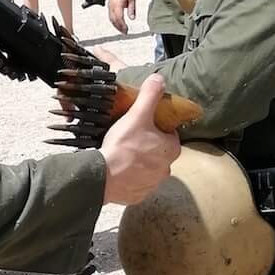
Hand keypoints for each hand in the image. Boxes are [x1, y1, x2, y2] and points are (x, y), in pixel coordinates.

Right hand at [100, 73, 180, 204]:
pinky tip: (118, 170)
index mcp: (171, 149)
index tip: (142, 125)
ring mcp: (152, 184)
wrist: (103, 177)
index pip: (169, 134)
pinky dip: (129, 178)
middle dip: (147, 146)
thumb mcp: (137, 115)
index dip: (156, 128)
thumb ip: (150, 95)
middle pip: (159, 152)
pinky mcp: (137, 195)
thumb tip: (159, 78)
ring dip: (138, 163)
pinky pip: (136, 184)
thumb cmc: (123, 146)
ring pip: (148, 169)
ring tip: (122, 154)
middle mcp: (166, 169)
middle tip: (130, 139)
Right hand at [107, 0, 136, 34]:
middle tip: (125, 32)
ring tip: (121, 29)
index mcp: (117, 4)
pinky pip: (110, 15)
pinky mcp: (109, 5)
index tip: (126, 30)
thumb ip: (132, 9)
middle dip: (119, 27)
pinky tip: (117, 23)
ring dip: (116, 25)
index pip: (119, 18)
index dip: (122, 26)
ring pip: (111, 18)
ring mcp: (109, 5)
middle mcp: (112, 6)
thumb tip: (132, 18)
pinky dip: (113, 20)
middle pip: (114, 20)